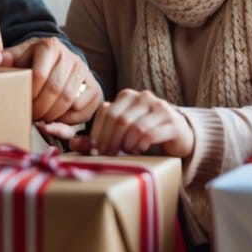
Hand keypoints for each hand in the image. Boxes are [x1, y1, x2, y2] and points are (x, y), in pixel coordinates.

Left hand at [0, 37, 100, 124]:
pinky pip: (82, 107)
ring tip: (41, 119)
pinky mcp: (94, 86)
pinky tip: (56, 119)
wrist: (59, 60)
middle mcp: (70, 56)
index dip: (29, 95)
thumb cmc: (34, 62)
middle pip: (55, 90)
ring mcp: (84, 71)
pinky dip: (67, 118)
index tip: (21, 104)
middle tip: (30, 117)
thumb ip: (6, 59)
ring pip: (68, 100)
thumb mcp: (19, 57)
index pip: (39, 76)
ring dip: (52, 115)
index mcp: (50, 46)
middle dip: (40, 109)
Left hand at [71, 88, 194, 158]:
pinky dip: (140, 145)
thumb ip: (98, 137)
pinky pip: (149, 134)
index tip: (96, 150)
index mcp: (127, 96)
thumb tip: (72, 143)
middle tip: (110, 155)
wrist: (179, 134)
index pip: (105, 112)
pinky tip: (140, 150)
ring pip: (133, 127)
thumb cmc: (145, 133)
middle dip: (110, 141)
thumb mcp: (120, 133)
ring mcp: (159, 107)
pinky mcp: (172, 121)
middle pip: (118, 119)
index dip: (97, 133)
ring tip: (128, 152)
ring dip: (126, 145)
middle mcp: (143, 97)